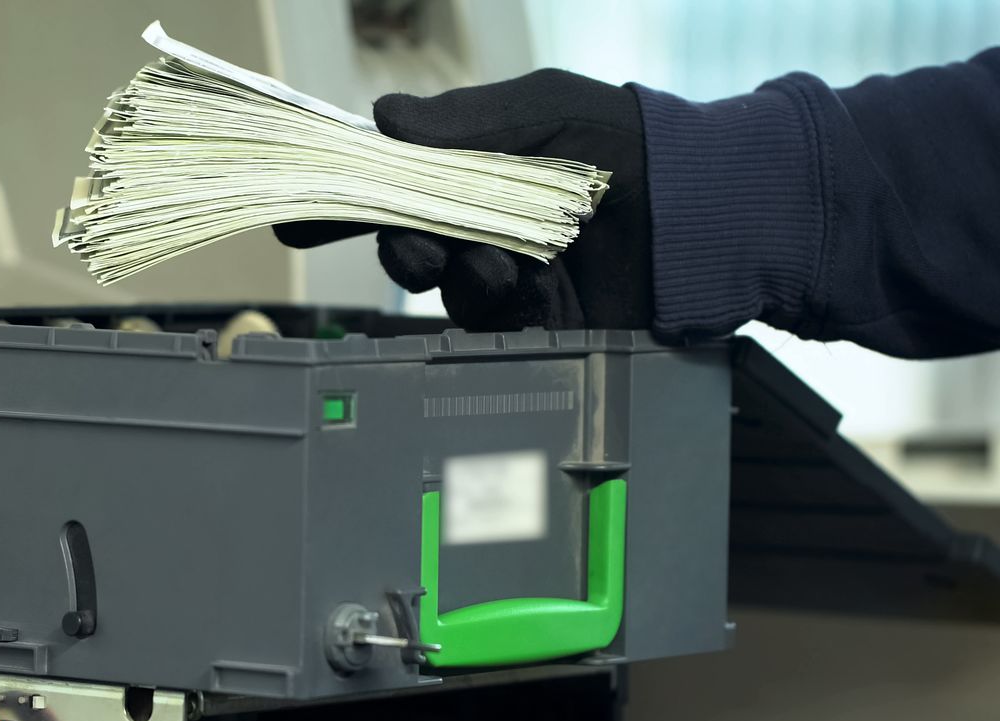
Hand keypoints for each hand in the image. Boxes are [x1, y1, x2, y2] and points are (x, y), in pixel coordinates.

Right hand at [274, 69, 650, 332]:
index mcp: (478, 166)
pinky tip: (526, 288)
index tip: (297, 216)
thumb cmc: (629, 145)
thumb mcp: (543, 113)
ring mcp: (508, 275)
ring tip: (505, 264)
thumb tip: (385, 119)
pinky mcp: (535, 326)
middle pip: (405, 243)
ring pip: (442, 290)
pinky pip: (483, 328)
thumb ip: (465, 122)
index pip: (394, 182)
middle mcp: (484, 222)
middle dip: (400, 246)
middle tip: (418, 248)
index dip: (346, 197)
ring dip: (459, 276)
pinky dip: (493, 309)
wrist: (702, 215)